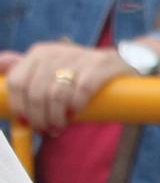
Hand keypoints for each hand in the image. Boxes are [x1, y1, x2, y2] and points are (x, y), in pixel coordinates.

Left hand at [1, 40, 134, 134]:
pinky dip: (77, 106)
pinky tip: (76, 113)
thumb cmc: (82, 72)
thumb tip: (1, 66)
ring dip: (56, 117)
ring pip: (57, 94)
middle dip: (38, 118)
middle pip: (36, 92)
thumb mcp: (51, 66)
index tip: (26, 122)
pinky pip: (82, 90)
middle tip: (46, 130)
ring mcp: (79, 58)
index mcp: (39, 53)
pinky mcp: (102, 66)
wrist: (124, 62)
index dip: (18, 106)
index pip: (17, 81)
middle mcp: (56, 52)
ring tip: (59, 128)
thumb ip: (26, 69)